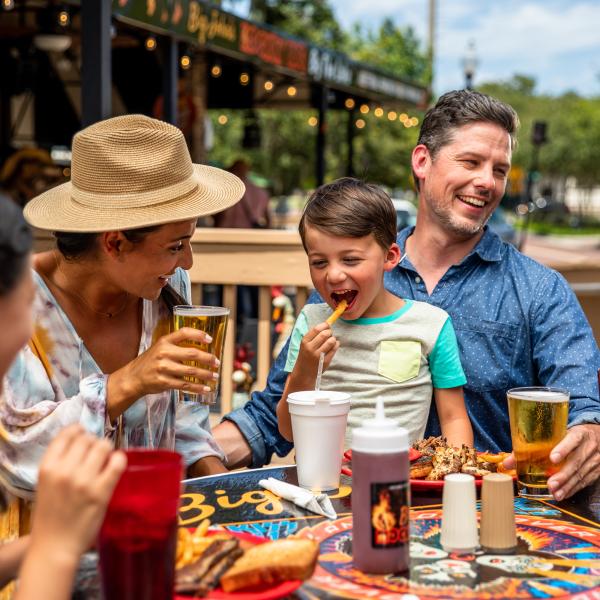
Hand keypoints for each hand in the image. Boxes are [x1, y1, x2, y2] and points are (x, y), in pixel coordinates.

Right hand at [29, 425, 126, 562]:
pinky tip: (116, 465)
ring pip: (103, 446)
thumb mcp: (45, 484)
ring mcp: (83, 481)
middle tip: (96, 455)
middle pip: (88, 439)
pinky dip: (119, 460)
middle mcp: (64, 471)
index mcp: (47, 468)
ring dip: (107, 451)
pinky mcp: (101, 492)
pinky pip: (117, 463)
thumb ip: (59, 463)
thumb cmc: (50, 516)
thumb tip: (82, 440)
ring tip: (106, 461)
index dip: (78, 431)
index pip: (67, 434)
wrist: (54, 547)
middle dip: (94, 443)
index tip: (84, 434)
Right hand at [117, 327, 219, 399]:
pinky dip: (197, 388)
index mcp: (164, 341)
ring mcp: (163, 368)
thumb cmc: (150, 361)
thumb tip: (202, 347)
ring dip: (206, 375)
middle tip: (217, 362)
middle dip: (208, 359)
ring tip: (215, 376)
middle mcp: (164, 353)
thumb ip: (176, 345)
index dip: (199, 335)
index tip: (210, 340)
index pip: (184, 333)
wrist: (133, 378)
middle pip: (192, 354)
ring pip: (191, 371)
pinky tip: (205, 388)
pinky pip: (185, 385)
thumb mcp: (160, 347)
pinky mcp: (163, 382)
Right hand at [293, 322, 338, 385]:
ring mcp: (318, 355)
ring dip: (333, 339)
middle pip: (325, 334)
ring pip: (331, 341)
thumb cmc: (306, 355)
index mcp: (304, 342)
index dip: (324, 325)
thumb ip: (314, 335)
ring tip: (331, 340)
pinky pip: (334, 349)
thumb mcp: (305, 345)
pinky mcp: (325, 361)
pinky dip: (336, 344)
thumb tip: (327, 324)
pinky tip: (334, 345)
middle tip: (330, 333)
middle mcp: (310, 348)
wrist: (304, 373)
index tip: (327, 325)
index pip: (316, 329)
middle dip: (330, 332)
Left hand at [502, 424, 599, 500]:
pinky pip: (585, 481)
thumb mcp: (558, 433)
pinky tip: (563, 494)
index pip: (572, 439)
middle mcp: (589, 446)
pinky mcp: (596, 471)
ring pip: (581, 474)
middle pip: (576, 461)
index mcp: (579, 433)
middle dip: (563, 474)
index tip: (552, 458)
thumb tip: (507, 463)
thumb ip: (534, 445)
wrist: (598, 436)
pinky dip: (573, 489)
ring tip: (555, 494)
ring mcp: (595, 460)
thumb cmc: (570, 435)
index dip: (563, 449)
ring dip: (567, 485)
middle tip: (550, 484)